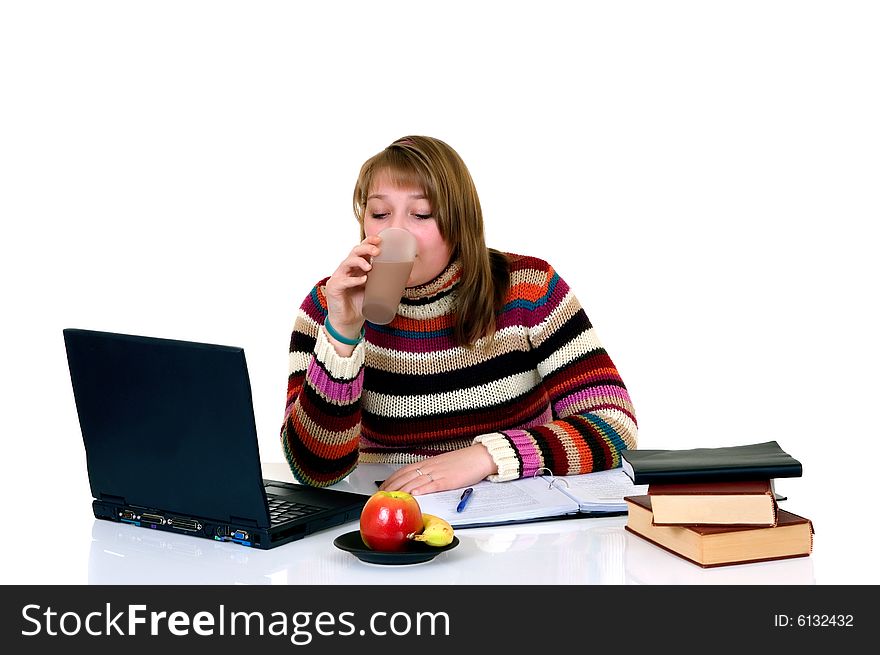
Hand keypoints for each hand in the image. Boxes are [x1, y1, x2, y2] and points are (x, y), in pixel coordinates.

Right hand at [324, 235, 380, 341]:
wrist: (349, 322)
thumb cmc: (361, 304)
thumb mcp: (375, 290)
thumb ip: (384, 282)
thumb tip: (405, 276)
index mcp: (356, 267)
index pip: (361, 249)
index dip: (369, 241)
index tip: (381, 239)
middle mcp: (346, 269)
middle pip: (354, 252)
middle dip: (366, 248)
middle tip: (377, 251)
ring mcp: (338, 277)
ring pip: (347, 262)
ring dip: (359, 262)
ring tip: (370, 267)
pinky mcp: (334, 288)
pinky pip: (343, 281)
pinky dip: (353, 280)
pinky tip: (362, 280)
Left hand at [379, 445, 497, 494]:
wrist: (479, 457)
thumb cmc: (463, 462)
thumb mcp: (442, 465)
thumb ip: (430, 472)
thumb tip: (419, 483)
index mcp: (428, 463)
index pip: (403, 471)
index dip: (390, 479)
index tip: (381, 487)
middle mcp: (430, 467)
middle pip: (405, 477)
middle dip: (391, 487)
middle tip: (380, 496)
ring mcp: (438, 473)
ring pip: (415, 481)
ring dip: (401, 491)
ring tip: (391, 498)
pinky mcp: (448, 480)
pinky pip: (432, 485)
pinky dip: (421, 490)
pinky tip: (413, 495)